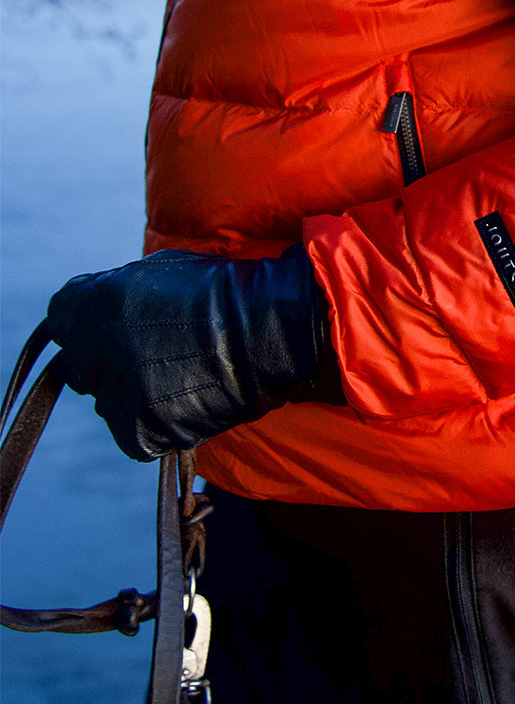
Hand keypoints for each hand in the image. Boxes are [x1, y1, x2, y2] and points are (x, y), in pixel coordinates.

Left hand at [46, 245, 340, 460]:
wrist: (263, 328)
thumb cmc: (215, 290)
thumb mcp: (155, 269)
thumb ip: (114, 291)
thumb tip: (100, 308)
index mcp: (83, 305)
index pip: (62, 319)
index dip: (93, 321)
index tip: (120, 322)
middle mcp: (86, 353)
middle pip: (83, 365)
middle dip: (109, 359)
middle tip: (157, 351)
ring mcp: (112, 397)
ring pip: (110, 402)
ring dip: (133, 393)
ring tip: (182, 375)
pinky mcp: (135, 434)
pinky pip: (136, 433)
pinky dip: (157, 422)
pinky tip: (188, 399)